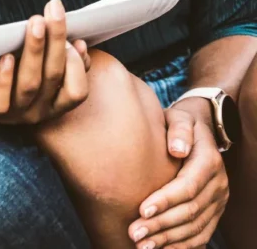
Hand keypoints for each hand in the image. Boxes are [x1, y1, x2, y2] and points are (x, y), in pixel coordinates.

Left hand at [0, 0, 91, 123]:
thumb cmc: (5, 71)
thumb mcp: (36, 65)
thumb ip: (59, 58)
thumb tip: (79, 43)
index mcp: (54, 103)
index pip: (77, 90)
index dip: (77, 65)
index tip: (74, 36)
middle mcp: (38, 112)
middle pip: (53, 77)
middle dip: (56, 41)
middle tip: (54, 11)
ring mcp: (13, 115)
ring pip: (29, 84)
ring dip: (35, 51)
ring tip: (35, 23)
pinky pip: (0, 101)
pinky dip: (4, 78)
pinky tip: (6, 56)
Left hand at [127, 104, 228, 248]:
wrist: (197, 129)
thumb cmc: (179, 123)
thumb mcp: (179, 117)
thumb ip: (178, 130)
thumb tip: (177, 149)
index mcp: (209, 162)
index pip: (188, 186)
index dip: (166, 200)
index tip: (142, 210)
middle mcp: (218, 184)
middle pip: (190, 211)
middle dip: (161, 225)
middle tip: (134, 234)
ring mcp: (217, 200)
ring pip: (196, 226)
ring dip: (169, 239)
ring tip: (142, 246)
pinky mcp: (213, 210)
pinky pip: (202, 233)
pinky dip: (183, 245)